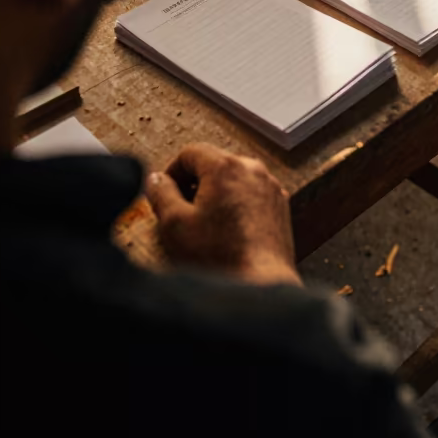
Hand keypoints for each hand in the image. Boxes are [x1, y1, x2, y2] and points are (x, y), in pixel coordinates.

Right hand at [145, 143, 300, 286]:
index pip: (192, 152)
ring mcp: (270, 188)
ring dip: (217, 194)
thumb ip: (161, 193)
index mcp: (225, 167)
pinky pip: (253, 196)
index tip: (166, 191)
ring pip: (235, 179)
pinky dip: (238, 206)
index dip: (173, 170)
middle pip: (215, 163)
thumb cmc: (219, 257)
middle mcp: (253, 170)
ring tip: (205, 225)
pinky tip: (228, 233)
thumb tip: (156, 179)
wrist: (260, 285)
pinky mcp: (281, 207)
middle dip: (195, 182)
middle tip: (181, 210)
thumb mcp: (174, 224)